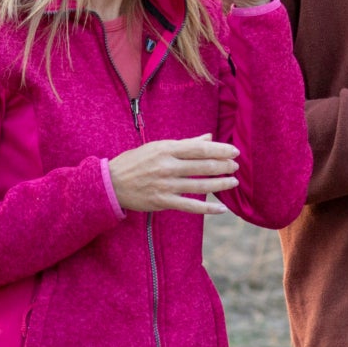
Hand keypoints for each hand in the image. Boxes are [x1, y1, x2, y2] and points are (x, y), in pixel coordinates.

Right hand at [107, 137, 237, 214]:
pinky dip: (208, 209)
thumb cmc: (136, 162)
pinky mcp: (162, 202)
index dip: (219, 150)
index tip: (234, 151)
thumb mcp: (158, 147)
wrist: (111, 183)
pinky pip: (190, 206)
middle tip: (236, 166)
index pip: (199, 148)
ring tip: (234, 182)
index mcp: (166, 149)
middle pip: (202, 166)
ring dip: (220, 184)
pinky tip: (222, 209)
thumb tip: (208, 137)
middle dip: (223, 166)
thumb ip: (185, 144)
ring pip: (199, 186)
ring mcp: (165, 185)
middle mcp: (167, 166)